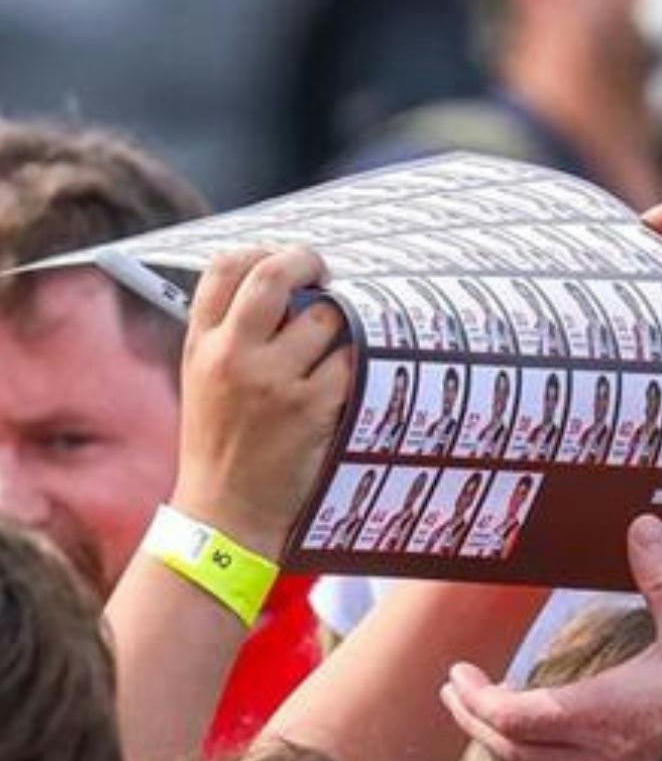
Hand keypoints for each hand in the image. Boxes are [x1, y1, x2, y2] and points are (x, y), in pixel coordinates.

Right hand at [174, 247, 353, 556]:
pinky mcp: (313, 407)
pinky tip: (357, 373)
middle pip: (274, 275)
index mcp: (202, 343)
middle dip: (307, 261)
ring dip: (343, 322)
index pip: (224, 267)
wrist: (225, 510)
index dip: (262, 250)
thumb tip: (287, 290)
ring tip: (341, 340)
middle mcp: (233, 354)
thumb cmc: (222, 444)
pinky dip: (360, 362)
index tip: (285, 259)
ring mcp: (274, 380)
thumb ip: (230, 335)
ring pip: (327, 318)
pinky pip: (352, 362)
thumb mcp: (205, 382)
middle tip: (326, 273)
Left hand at [441, 515, 661, 760]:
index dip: (475, 697)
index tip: (457, 671)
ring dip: (507, 737)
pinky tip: (560, 727)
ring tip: (498, 709)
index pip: (509, 715)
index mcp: (594, 713)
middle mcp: (595, 750)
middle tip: (457, 693)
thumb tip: (643, 526)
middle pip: (511, 749)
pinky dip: (546, 748)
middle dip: (476, 720)